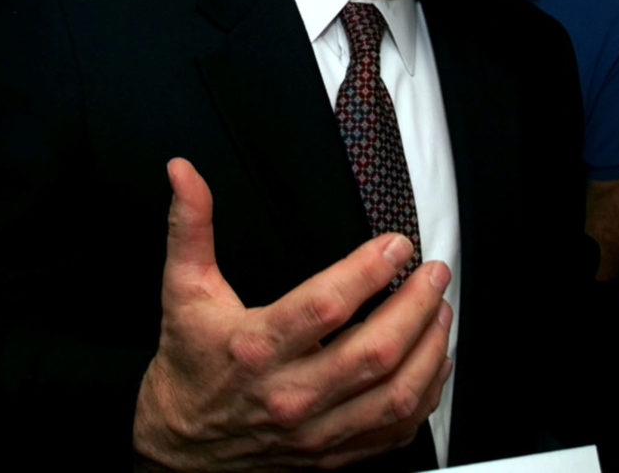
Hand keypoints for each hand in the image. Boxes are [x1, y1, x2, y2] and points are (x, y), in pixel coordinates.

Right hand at [133, 158, 452, 470]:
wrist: (177, 443)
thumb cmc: (188, 360)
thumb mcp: (183, 288)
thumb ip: (190, 226)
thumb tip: (183, 172)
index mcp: (256, 348)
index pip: (325, 307)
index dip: (369, 271)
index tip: (397, 244)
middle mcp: (289, 394)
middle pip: (374, 353)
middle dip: (416, 305)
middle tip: (434, 272)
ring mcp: (314, 431)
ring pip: (394, 394)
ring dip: (429, 347)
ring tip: (441, 308)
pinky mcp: (330, 454)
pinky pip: (393, 431)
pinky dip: (424, 394)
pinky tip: (433, 359)